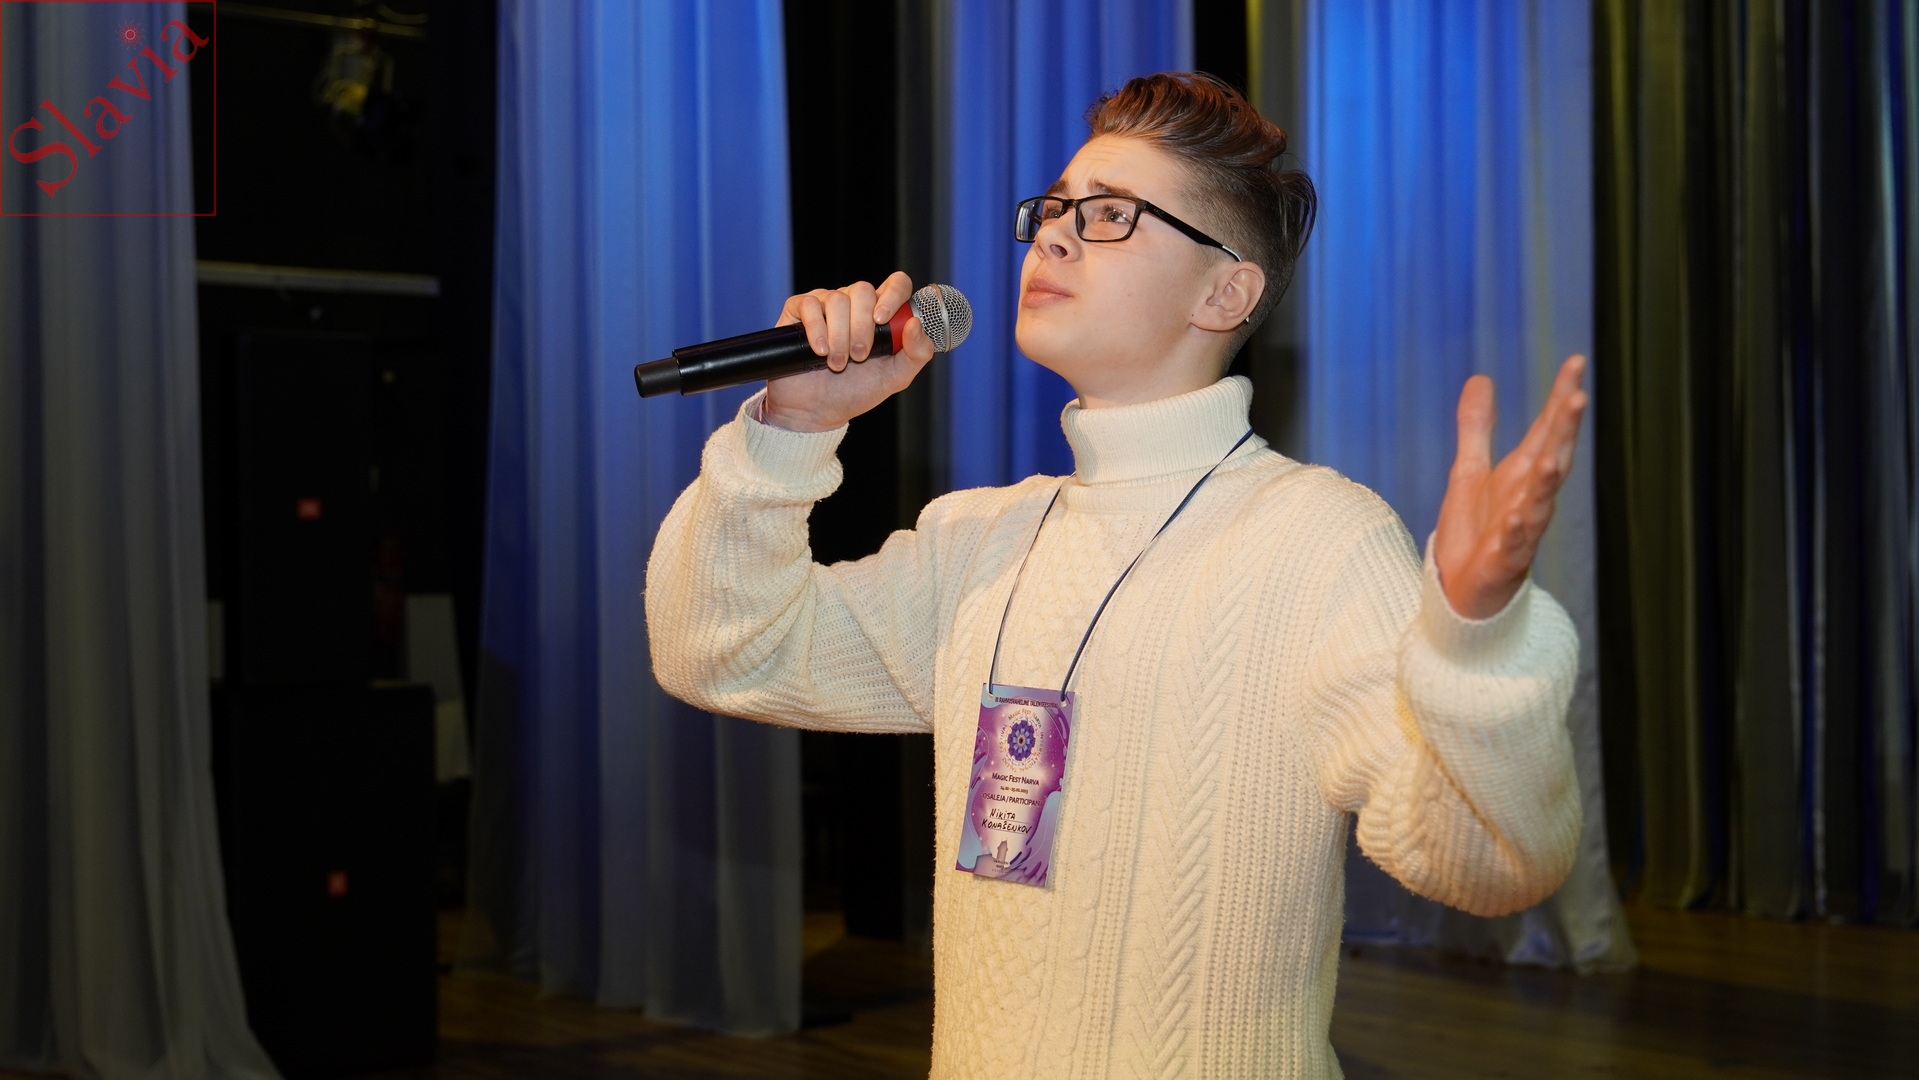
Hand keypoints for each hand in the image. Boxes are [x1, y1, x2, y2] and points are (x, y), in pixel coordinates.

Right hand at [761, 271, 937, 431]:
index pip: (896, 284)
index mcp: (881, 314)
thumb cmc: (855, 392)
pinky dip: (816, 330)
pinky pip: (809, 305)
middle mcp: (854, 304)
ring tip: (837, 363)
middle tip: (859, 357)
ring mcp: (825, 305)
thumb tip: (916, 323)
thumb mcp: (896, 378)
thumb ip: (917, 354)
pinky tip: (818, 351)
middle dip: (862, 328)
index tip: (883, 320)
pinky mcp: (798, 311)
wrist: (815, 411)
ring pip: (836, 300)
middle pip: (862, 290)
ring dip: (839, 337)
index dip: (892, 295)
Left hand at [1433, 355, 1588, 618]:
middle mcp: (1529, 499)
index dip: (1561, 397)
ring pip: (1540, 502)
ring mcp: (1520, 531)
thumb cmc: (1476, 533)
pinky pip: (1512, 546)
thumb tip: (1482, 378)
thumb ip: (1476, 427)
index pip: (1547, 430)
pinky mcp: (1502, 561)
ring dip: (1548, 480)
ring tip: (1554, 456)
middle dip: (1564, 431)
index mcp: (1522, 475)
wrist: (1462, 592)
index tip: (1576, 362)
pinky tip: (1516, 517)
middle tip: (1577, 397)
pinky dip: (1515, 532)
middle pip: (1552, 458)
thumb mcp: (1469, 470)